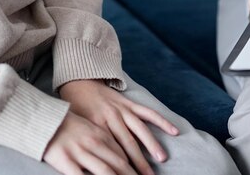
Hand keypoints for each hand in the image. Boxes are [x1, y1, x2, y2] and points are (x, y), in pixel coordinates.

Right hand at [44, 111, 135, 174]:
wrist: (44, 118)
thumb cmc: (69, 125)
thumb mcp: (93, 129)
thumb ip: (108, 142)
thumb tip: (124, 157)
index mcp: (103, 134)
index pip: (125, 154)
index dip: (137, 167)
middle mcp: (95, 142)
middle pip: (120, 163)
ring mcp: (80, 151)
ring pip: (105, 171)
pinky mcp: (65, 160)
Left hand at [52, 80, 178, 174]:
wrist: (78, 83)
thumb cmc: (75, 111)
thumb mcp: (77, 130)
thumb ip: (90, 145)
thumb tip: (97, 166)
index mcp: (96, 128)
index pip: (111, 153)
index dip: (120, 167)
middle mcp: (111, 118)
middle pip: (127, 144)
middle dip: (138, 162)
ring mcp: (122, 110)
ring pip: (140, 130)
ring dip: (152, 145)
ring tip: (162, 158)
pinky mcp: (129, 103)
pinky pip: (148, 113)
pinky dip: (161, 121)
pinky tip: (173, 131)